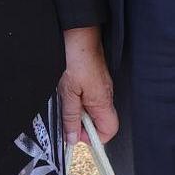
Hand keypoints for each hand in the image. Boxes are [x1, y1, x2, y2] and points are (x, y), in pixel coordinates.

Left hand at [57, 25, 117, 146]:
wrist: (80, 34)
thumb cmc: (76, 60)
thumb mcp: (68, 93)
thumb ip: (70, 117)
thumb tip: (72, 139)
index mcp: (103, 102)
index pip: (108, 131)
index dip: (91, 137)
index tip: (74, 132)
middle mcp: (106, 96)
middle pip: (100, 122)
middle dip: (82, 124)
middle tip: (67, 115)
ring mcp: (103, 87)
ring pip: (94, 110)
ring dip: (79, 110)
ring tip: (67, 99)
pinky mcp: (97, 80)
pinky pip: (91, 98)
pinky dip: (80, 99)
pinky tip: (69, 90)